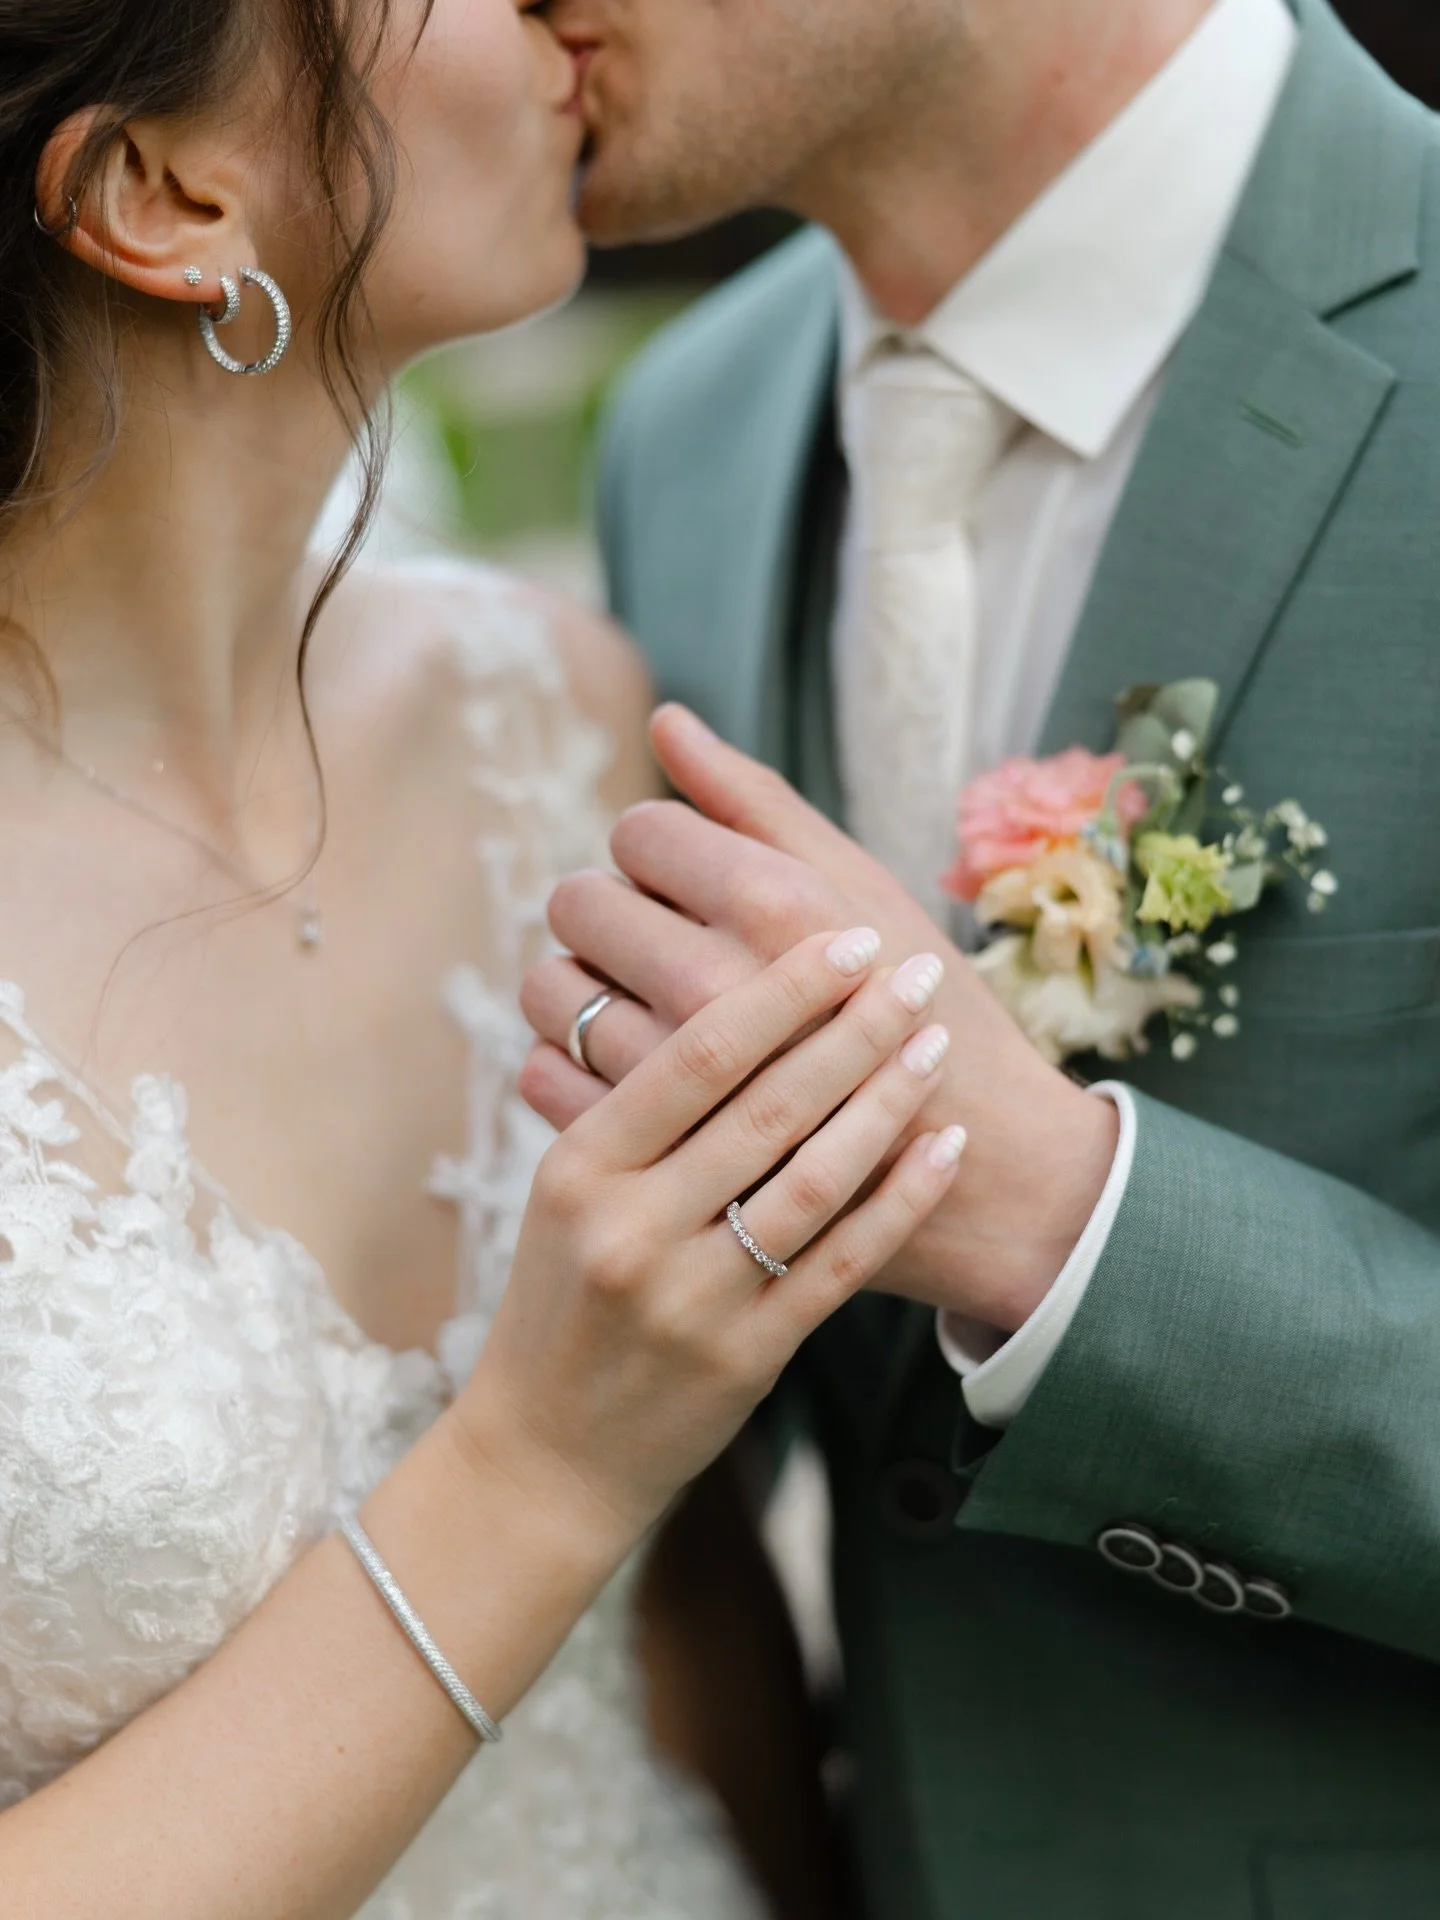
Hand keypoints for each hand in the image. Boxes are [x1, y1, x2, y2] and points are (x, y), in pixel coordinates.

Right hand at [469, 929, 964, 1557]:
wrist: (544, 1455)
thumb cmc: (560, 1304)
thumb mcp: (562, 1195)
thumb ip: (628, 1110)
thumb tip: (710, 987)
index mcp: (582, 1168)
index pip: (696, 1055)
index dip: (782, 988)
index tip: (846, 939)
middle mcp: (634, 1227)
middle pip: (768, 1104)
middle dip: (854, 1025)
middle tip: (913, 970)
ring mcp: (694, 1297)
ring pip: (814, 1177)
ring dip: (888, 1100)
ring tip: (937, 1041)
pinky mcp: (748, 1355)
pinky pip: (843, 1261)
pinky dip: (900, 1197)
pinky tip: (945, 1145)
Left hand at [521, 706, 1117, 1334]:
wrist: (974, 1168)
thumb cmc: (922, 1009)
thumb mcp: (861, 887)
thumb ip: (754, 802)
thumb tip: (666, 722)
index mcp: (774, 909)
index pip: (638, 833)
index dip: (660, 853)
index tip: (696, 886)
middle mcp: (715, 988)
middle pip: (578, 904)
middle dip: (610, 910)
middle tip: (658, 938)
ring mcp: (676, 1080)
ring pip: (549, 990)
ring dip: (580, 983)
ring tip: (641, 998)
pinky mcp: (651, 1152)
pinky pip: (547, 1074)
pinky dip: (569, 1059)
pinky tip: (627, 1060)